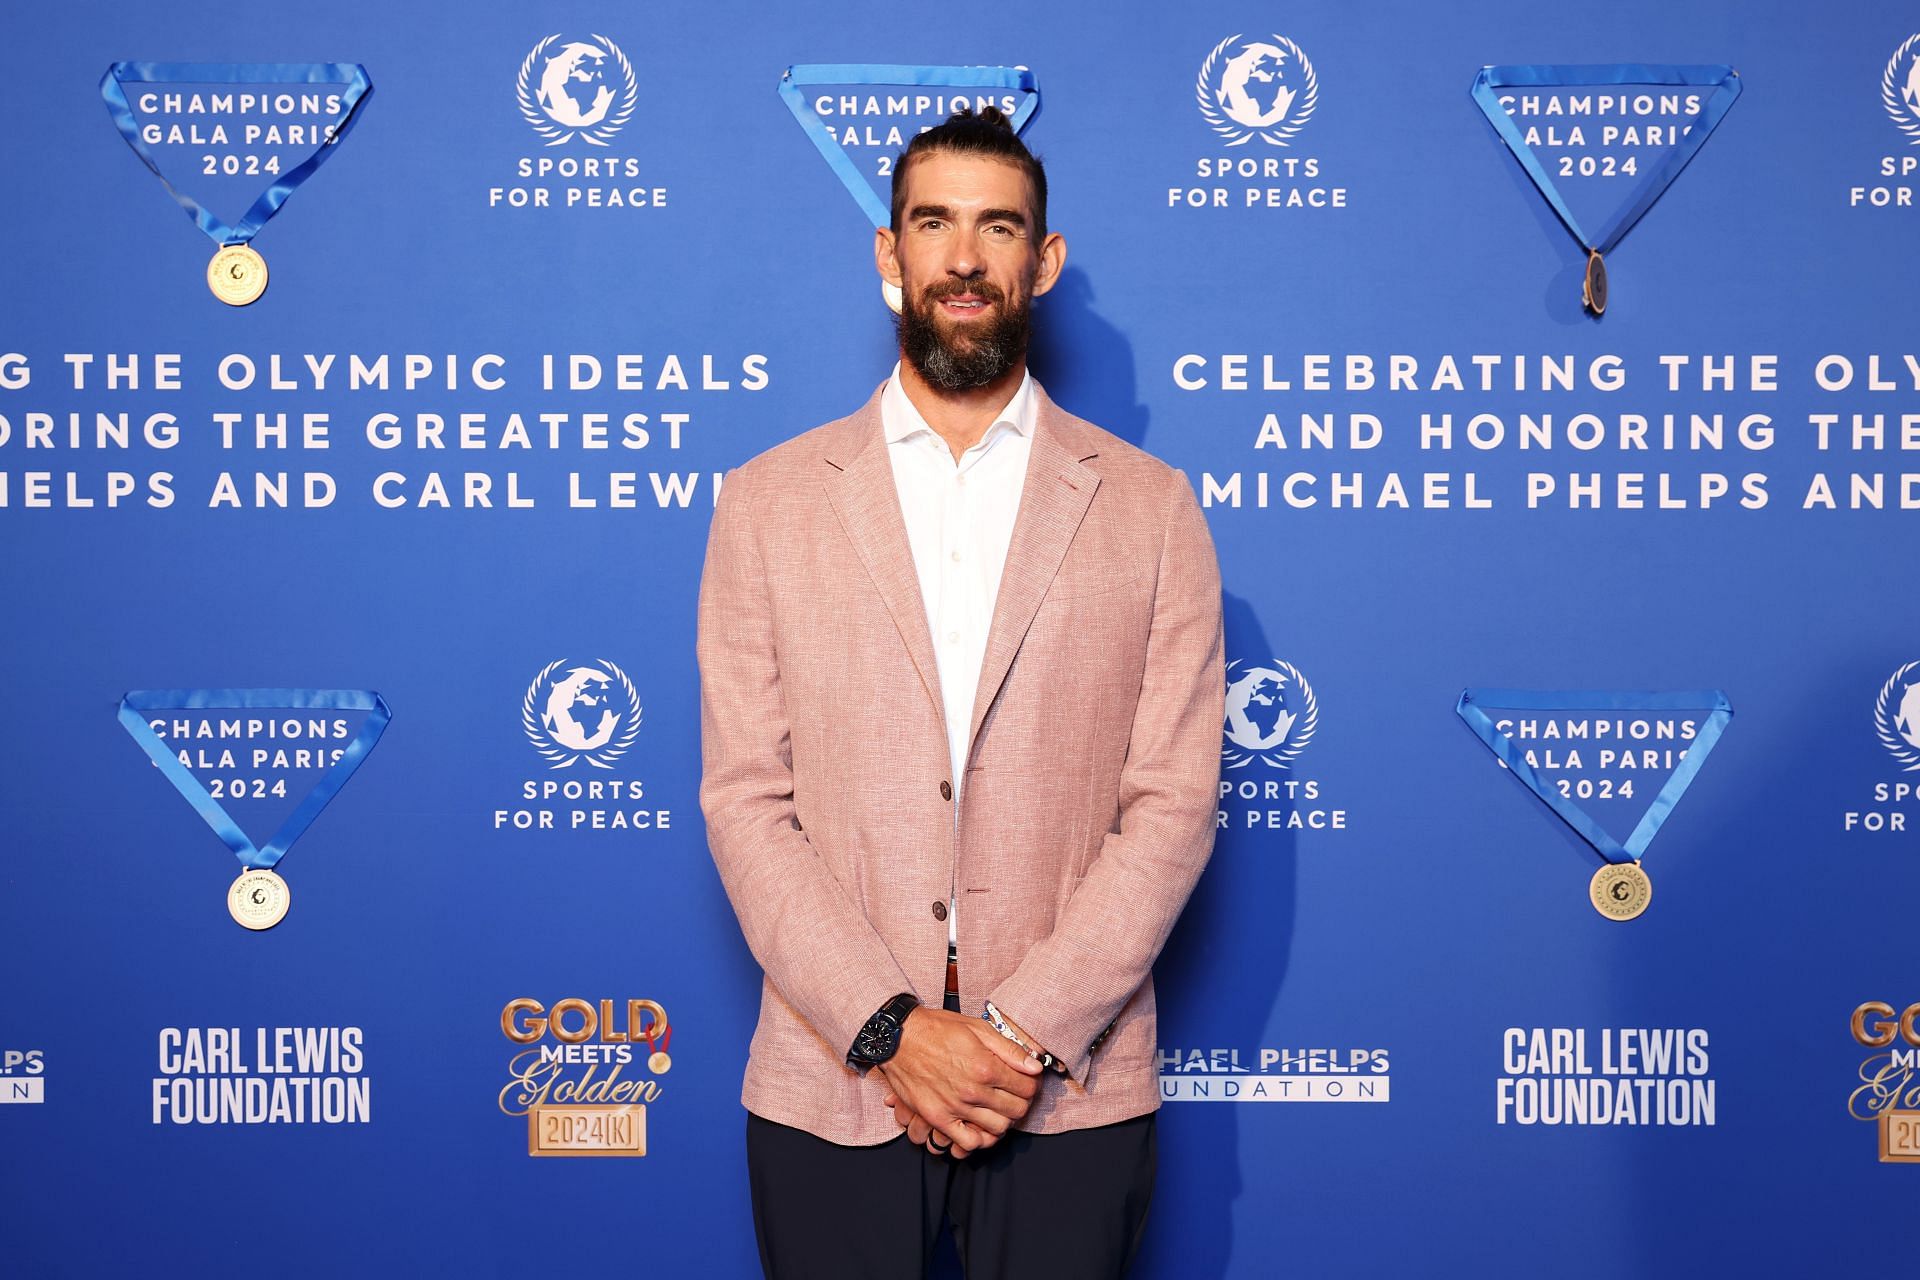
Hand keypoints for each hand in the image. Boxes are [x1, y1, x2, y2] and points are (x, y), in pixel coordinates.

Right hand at [877, 1007, 1042, 1156]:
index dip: (1032, 1084)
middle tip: (1017, 1095)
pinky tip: (980, 1126)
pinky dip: (980, 1139)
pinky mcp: (938, 1118)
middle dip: (1023, 1102)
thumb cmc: (937, 1029)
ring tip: (1000, 1109)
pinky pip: (968, 1142)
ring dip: (1005, 1120)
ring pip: (998, 1129)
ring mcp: (955, 1107)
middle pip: (1016, 1110)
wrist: (898, 1038)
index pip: (1027, 1087)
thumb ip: (1009, 1049)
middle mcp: (972, 1090)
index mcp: (985, 1066)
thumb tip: (1035, 1066)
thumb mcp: (977, 1028)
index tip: (1028, 1081)